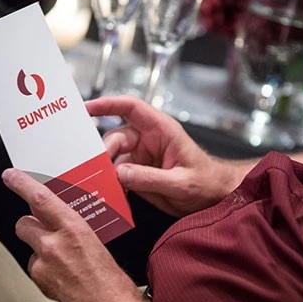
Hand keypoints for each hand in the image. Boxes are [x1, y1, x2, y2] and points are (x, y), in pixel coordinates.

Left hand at [2, 168, 139, 301]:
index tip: (10, 176)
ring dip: (39, 251)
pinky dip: (42, 271)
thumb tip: (61, 222)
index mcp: (74, 229)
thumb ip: (74, 229)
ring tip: (61, 263)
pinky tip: (59, 278)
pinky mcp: (37, 283)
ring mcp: (43, 265)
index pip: (41, 198)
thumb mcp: (96, 243)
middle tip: (43, 231)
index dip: (22, 184)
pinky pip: (33, 269)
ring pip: (29, 248)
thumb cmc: (112, 282)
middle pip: (24, 223)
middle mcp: (54, 245)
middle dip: (31, 225)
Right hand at [85, 95, 240, 216]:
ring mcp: (142, 157)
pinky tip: (108, 195)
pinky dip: (111, 184)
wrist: (215, 197)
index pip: (131, 108)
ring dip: (105, 172)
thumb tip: (120, 173)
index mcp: (162, 130)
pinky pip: (118, 176)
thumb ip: (150, 178)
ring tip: (98, 186)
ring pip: (113, 158)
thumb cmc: (207, 182)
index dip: (108, 104)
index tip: (87, 107)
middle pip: (116, 138)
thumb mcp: (181, 182)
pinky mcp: (138, 173)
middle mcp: (148, 140)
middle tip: (97, 171)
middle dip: (104, 153)